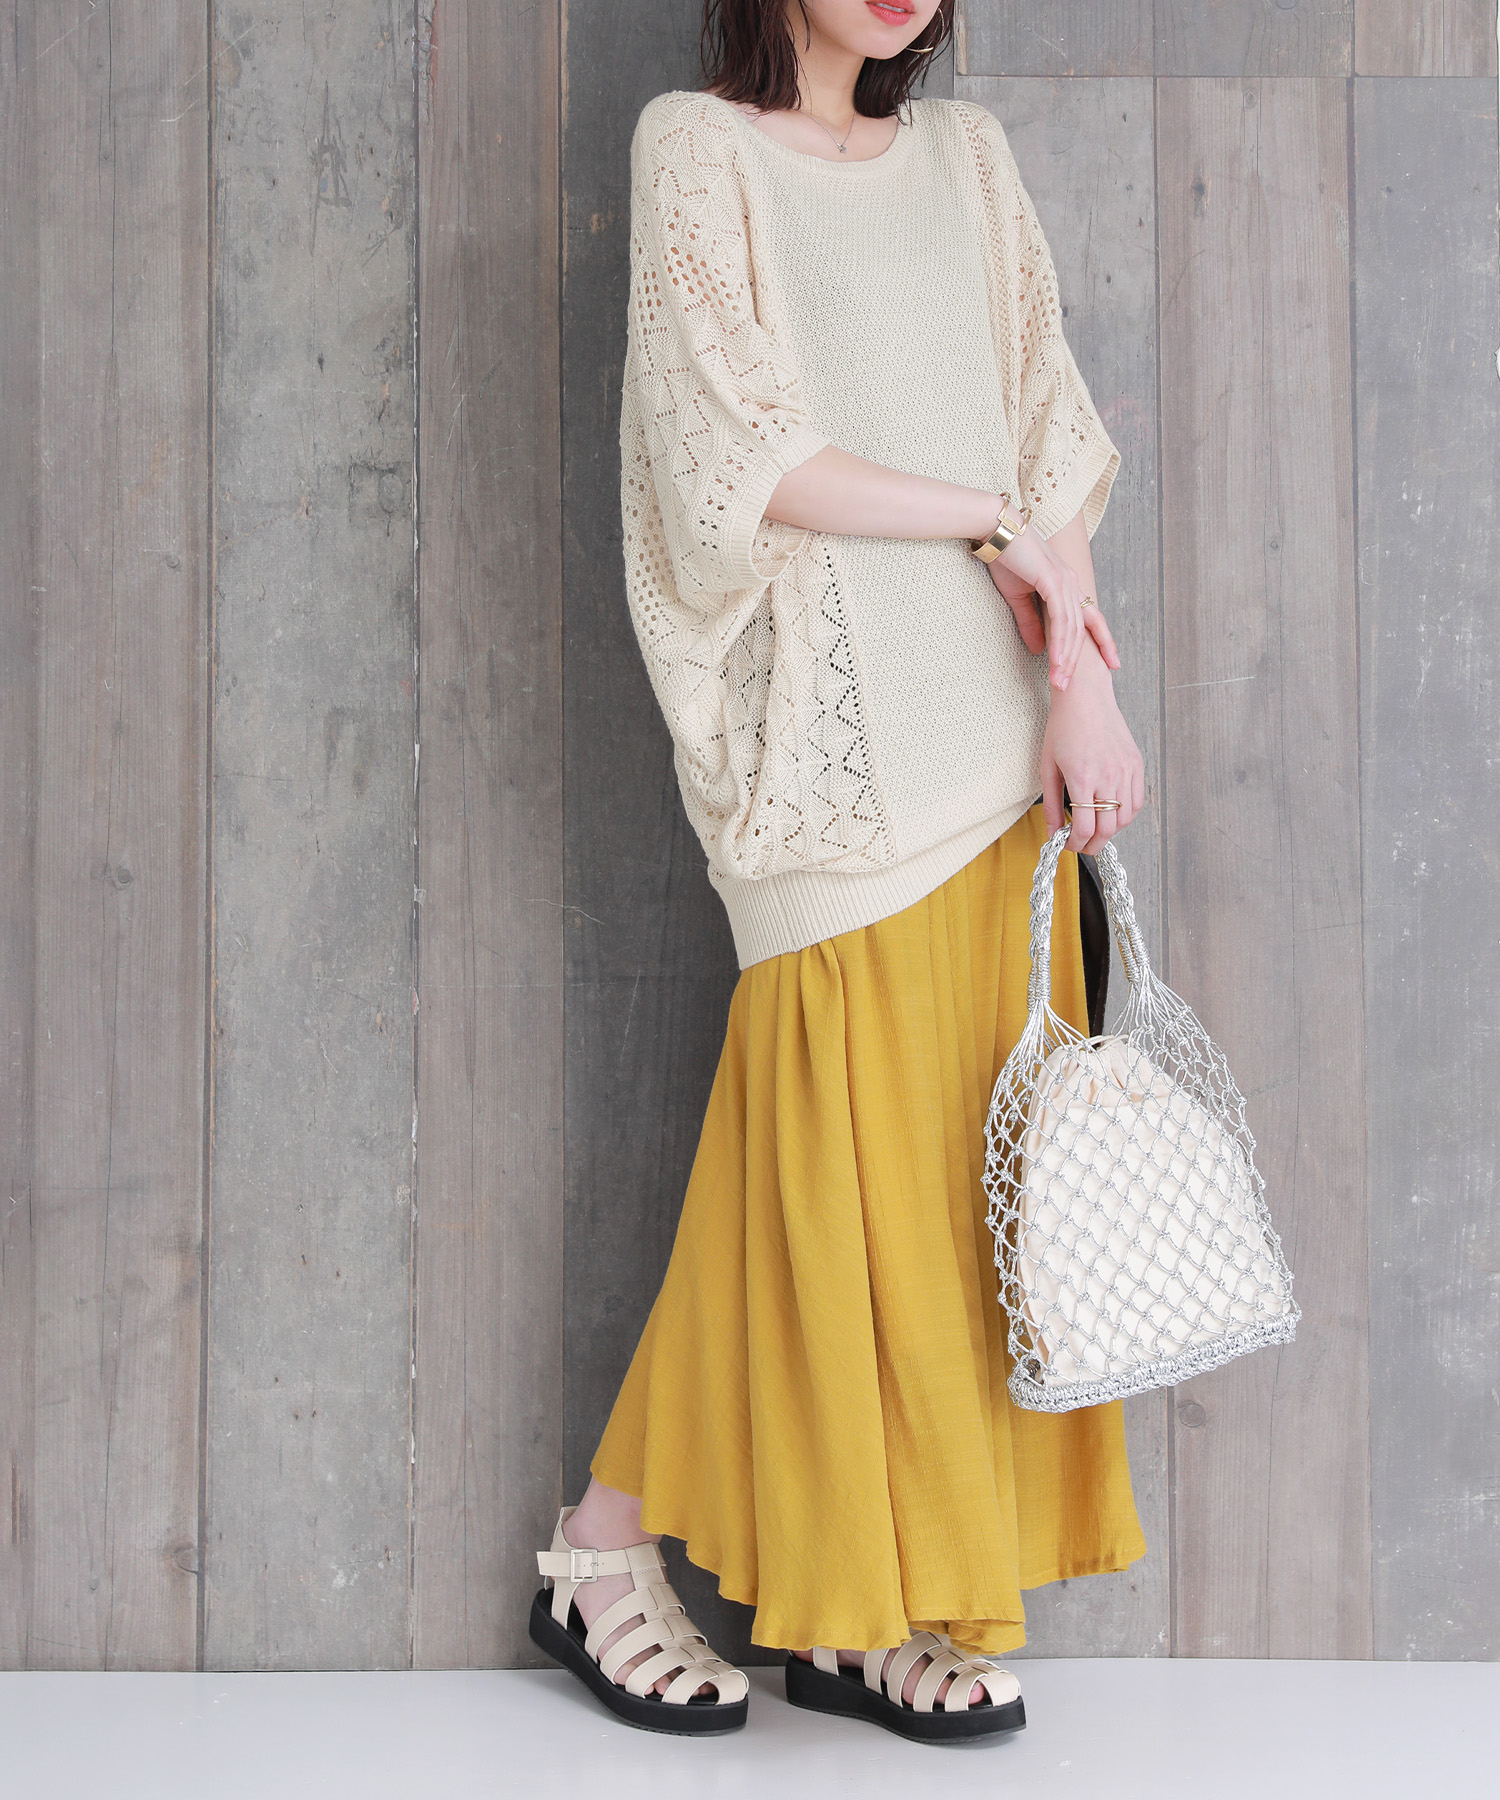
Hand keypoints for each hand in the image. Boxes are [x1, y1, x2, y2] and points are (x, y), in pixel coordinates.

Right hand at [985, 523, 1118, 689]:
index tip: (1112, 664)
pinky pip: (1060, 619)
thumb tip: (1039, 650)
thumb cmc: (1006, 559)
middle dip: (1078, 661)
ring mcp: (1064, 582)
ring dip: (1066, 658)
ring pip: (1072, 628)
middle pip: (1083, 629)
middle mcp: (1071, 584)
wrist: (995, 531)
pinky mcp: (1052, 581)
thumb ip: (1030, 623)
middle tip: (1070, 689)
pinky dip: (1059, 642)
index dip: (1103, 641)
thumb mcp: (1017, 598)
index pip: (1090, 619)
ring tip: (1059, 682)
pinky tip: (1055, 660)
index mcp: (1066, 586)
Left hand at [1039, 640, 1144, 853]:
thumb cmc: (1063, 728)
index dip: (1075, 844)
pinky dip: (1125, 816)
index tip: (1067, 844)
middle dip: (1092, 845)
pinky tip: (1111, 815)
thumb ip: (1052, 804)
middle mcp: (1108, 776)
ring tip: (1094, 830)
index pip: (1084, 827)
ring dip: (1109, 832)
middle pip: (1107, 829)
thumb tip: (1053, 833)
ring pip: (1124, 819)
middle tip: (1081, 845)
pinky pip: (1136, 803)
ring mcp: (1125, 770)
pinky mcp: (1136, 765)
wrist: (1086, 697)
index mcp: (1082, 777)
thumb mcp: (1048, 767)